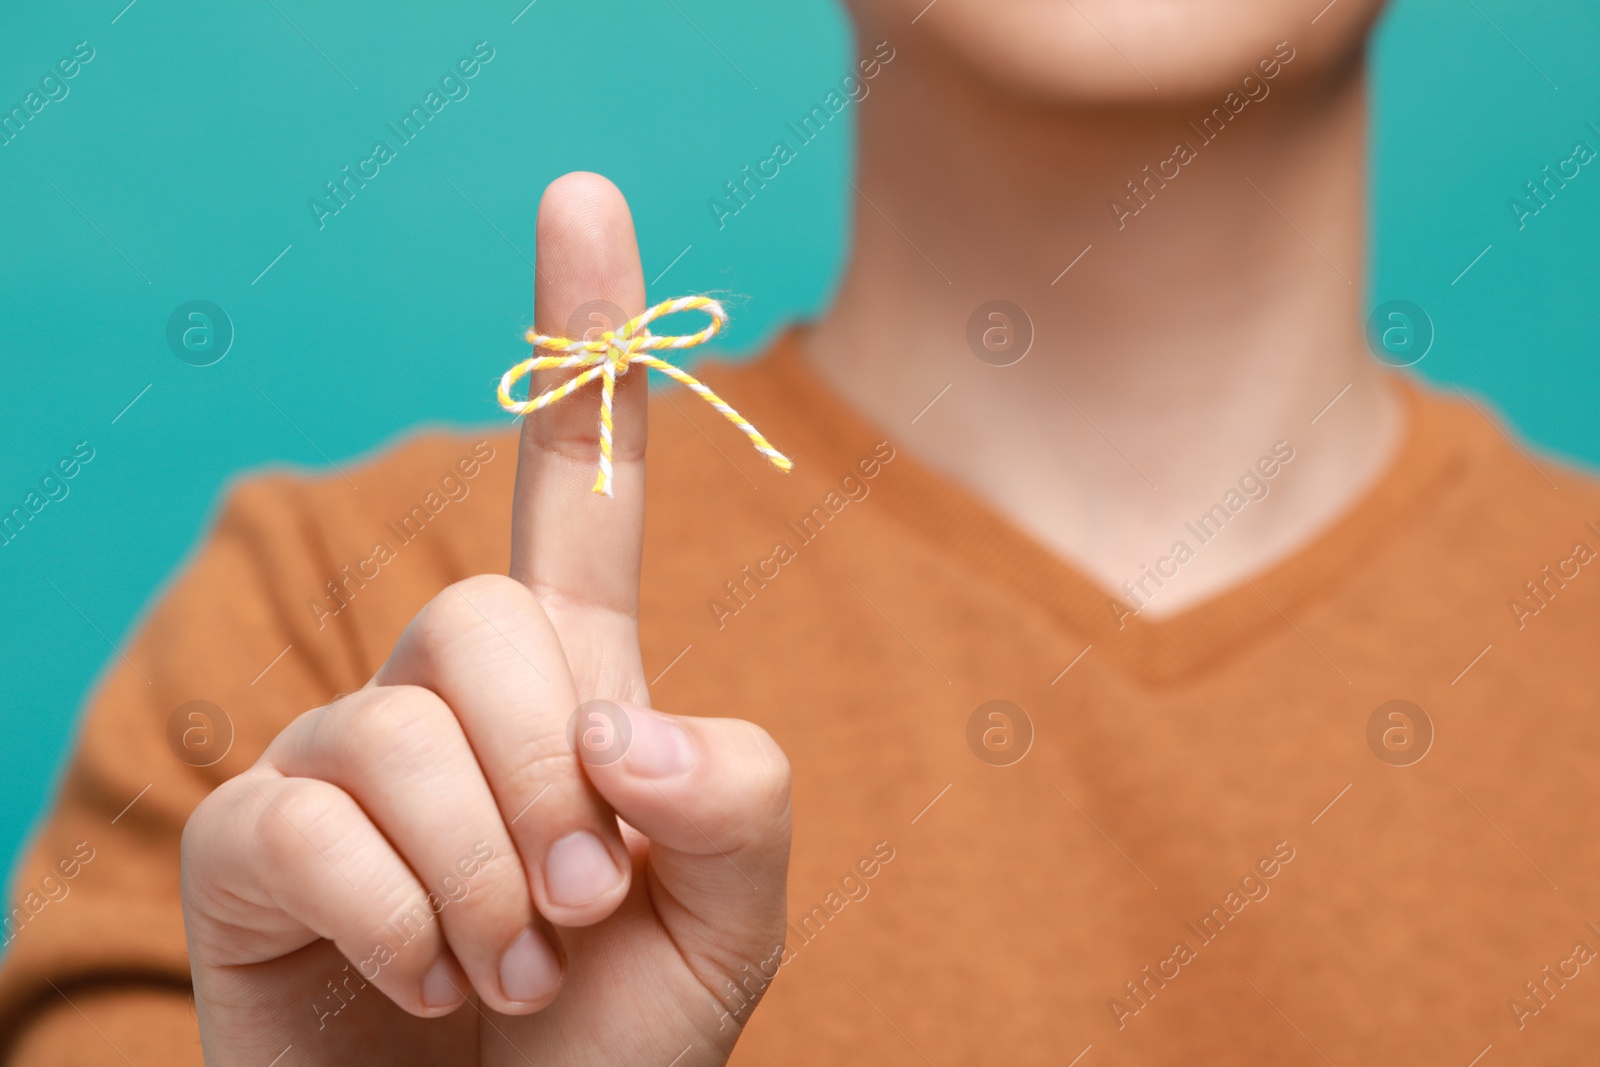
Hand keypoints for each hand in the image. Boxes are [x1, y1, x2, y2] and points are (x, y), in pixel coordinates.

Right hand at [181, 172, 792, 1065]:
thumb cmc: (612, 1043)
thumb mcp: (727, 928)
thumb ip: (740, 809)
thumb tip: (631, 731)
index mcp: (575, 688)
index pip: (580, 489)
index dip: (580, 343)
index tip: (585, 195)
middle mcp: (448, 695)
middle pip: (491, 619)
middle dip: (553, 781)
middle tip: (579, 910)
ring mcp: (338, 760)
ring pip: (404, 725)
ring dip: (484, 875)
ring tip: (509, 971)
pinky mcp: (252, 845)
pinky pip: (310, 823)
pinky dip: (399, 921)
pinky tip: (421, 980)